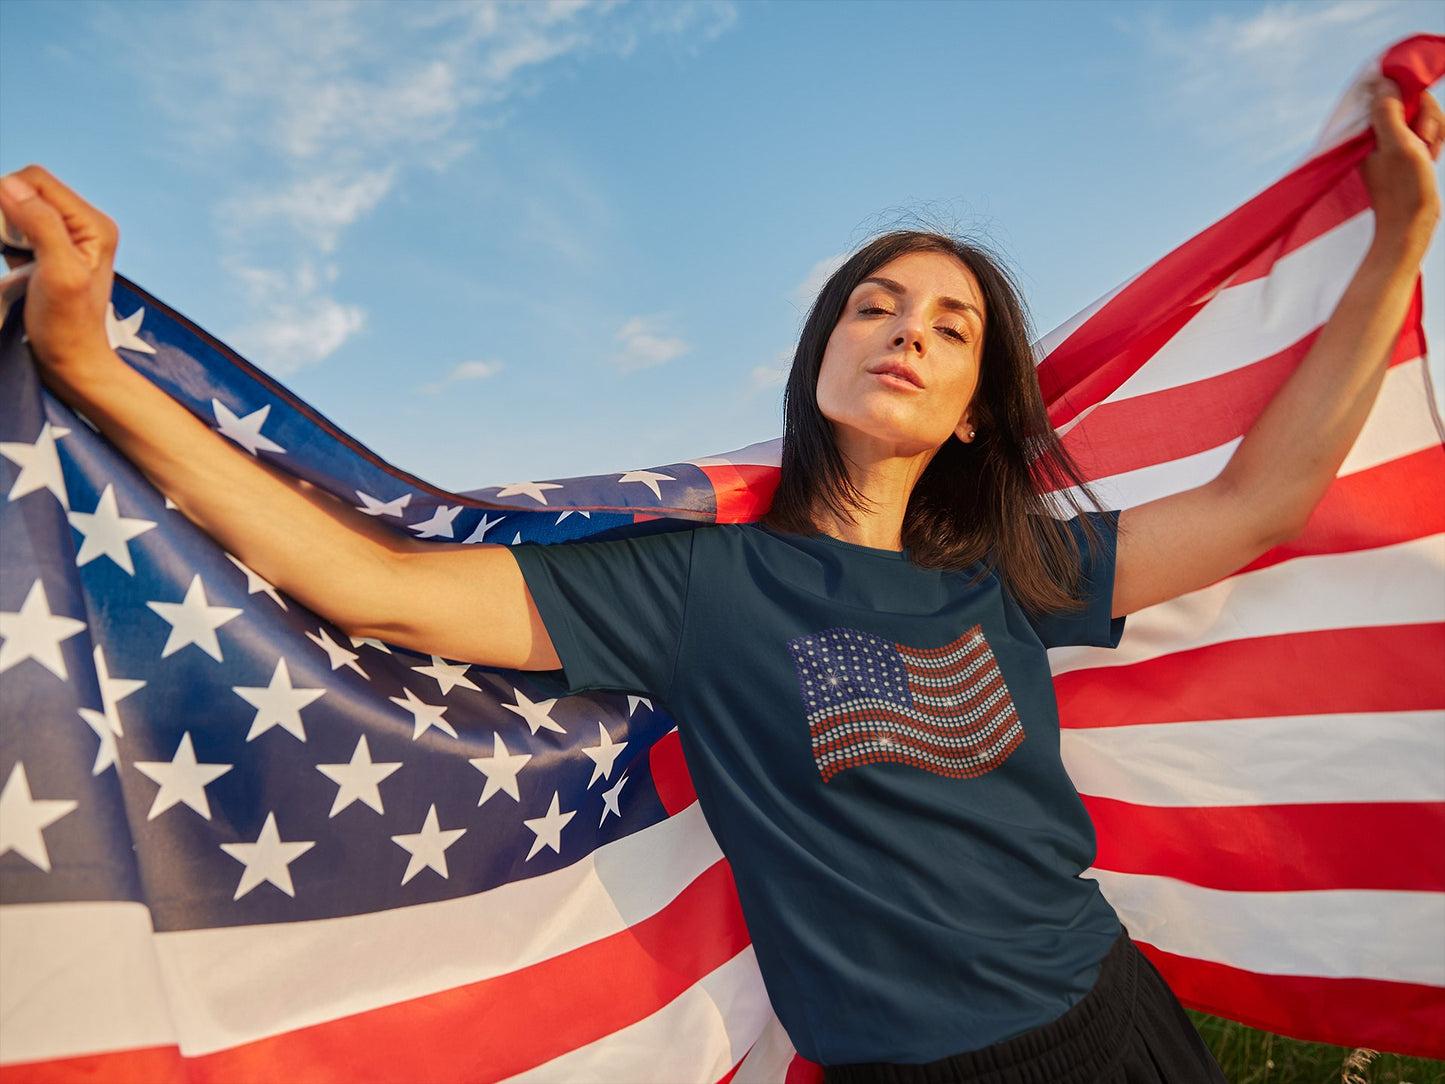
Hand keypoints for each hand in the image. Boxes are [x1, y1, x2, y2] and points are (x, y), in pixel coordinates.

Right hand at [0, 166, 117, 375]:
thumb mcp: (59, 274)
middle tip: (12, 251)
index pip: (37, 180)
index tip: (6, 234)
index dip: (9, 196)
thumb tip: (9, 184)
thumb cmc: (68, 325)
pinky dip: (2, 237)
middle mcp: (83, 224)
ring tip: (15, 261)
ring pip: (16, 206)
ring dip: (2, 226)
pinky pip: (14, 227)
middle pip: (25, 190)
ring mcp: (64, 237)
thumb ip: (41, 225)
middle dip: (5, 211)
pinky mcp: (45, 250)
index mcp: (94, 224)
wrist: (71, 361)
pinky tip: (13, 264)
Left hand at [1362, 84, 1442, 259]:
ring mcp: (1392, 141)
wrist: (1411, 223)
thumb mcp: (1397, 144)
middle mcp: (1376, 132)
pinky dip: (1434, 141)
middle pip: (1412, 99)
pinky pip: (1427, 130)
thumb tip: (1382, 81)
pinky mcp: (1406, 149)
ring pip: (1423, 115)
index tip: (1417, 125)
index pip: (1390, 90)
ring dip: (1433, 130)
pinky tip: (1431, 158)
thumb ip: (1387, 112)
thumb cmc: (1403, 187)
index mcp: (1366, 129)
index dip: (1412, 98)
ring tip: (1427, 154)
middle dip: (1426, 117)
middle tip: (1421, 142)